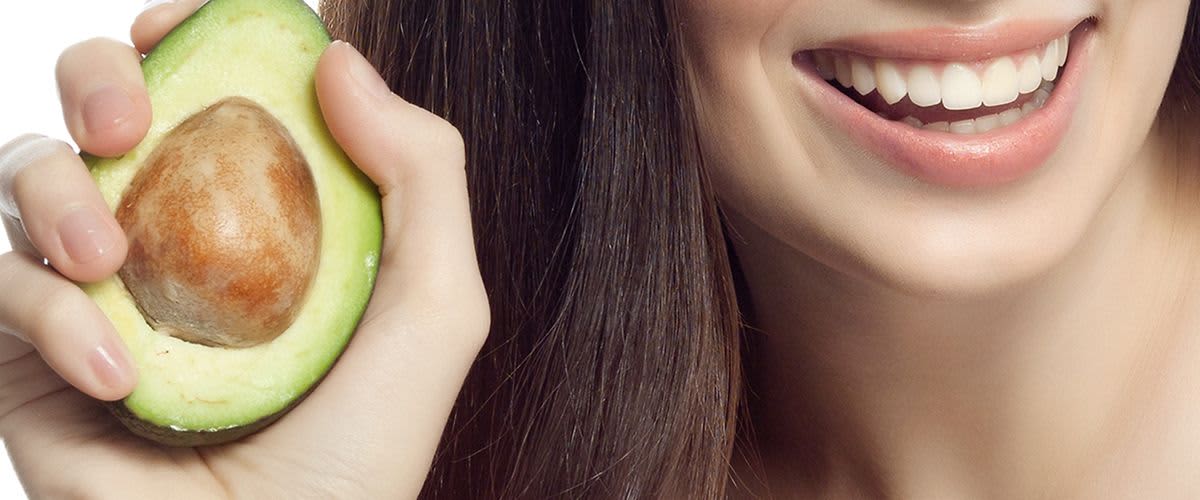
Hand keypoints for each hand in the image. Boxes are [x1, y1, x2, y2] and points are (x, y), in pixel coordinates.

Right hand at [0, 1, 487, 497]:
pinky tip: (114, 375)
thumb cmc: (363, 450)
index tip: (178, 24)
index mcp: (265, 216)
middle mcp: (178, 242)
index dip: (187, 40)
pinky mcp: (32, 357)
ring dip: (55, 197)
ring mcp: (100, 296)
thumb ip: (422, 173)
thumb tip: (337, 59)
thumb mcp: (432, 305)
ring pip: (29, 177)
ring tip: (105, 265)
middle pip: (101, 109)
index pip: (212, 94)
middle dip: (95, 82)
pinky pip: (2, 288)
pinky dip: (47, 318)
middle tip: (122, 119)